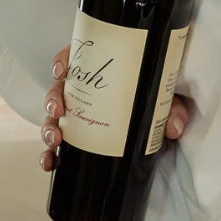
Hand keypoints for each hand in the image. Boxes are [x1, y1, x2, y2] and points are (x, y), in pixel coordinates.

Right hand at [39, 45, 191, 170]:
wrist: (163, 113)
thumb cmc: (159, 94)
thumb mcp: (166, 96)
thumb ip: (172, 108)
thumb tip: (172, 128)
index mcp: (101, 68)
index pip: (75, 57)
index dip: (63, 61)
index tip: (62, 72)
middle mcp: (85, 89)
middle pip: (59, 89)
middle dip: (52, 100)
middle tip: (58, 112)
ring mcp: (79, 112)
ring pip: (54, 117)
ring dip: (48, 128)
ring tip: (55, 140)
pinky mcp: (79, 134)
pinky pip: (59, 143)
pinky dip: (50, 154)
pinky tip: (51, 163)